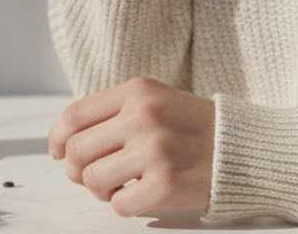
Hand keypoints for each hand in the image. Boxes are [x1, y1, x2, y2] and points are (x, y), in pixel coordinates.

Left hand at [48, 77, 215, 217]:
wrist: (240, 148)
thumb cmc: (191, 126)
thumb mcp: (154, 99)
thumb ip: (114, 112)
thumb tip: (65, 138)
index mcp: (138, 92)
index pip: (75, 115)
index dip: (57, 138)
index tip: (57, 151)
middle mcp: (144, 116)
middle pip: (77, 151)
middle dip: (77, 169)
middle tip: (93, 174)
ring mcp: (155, 150)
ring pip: (92, 180)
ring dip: (101, 190)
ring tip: (120, 184)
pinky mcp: (166, 184)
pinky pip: (119, 206)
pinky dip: (124, 206)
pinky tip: (140, 194)